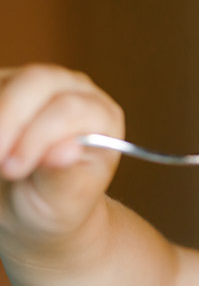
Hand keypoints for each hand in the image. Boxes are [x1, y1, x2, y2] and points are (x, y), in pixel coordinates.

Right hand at [0, 64, 123, 246]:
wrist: (30, 205)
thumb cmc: (55, 204)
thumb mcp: (62, 202)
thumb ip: (64, 176)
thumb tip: (66, 150)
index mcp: (101, 116)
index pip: (69, 109)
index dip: (38, 135)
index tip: (12, 169)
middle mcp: (71, 89)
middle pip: (35, 81)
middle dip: (8, 119)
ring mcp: (33, 83)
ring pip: (3, 82)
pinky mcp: (2, 85)